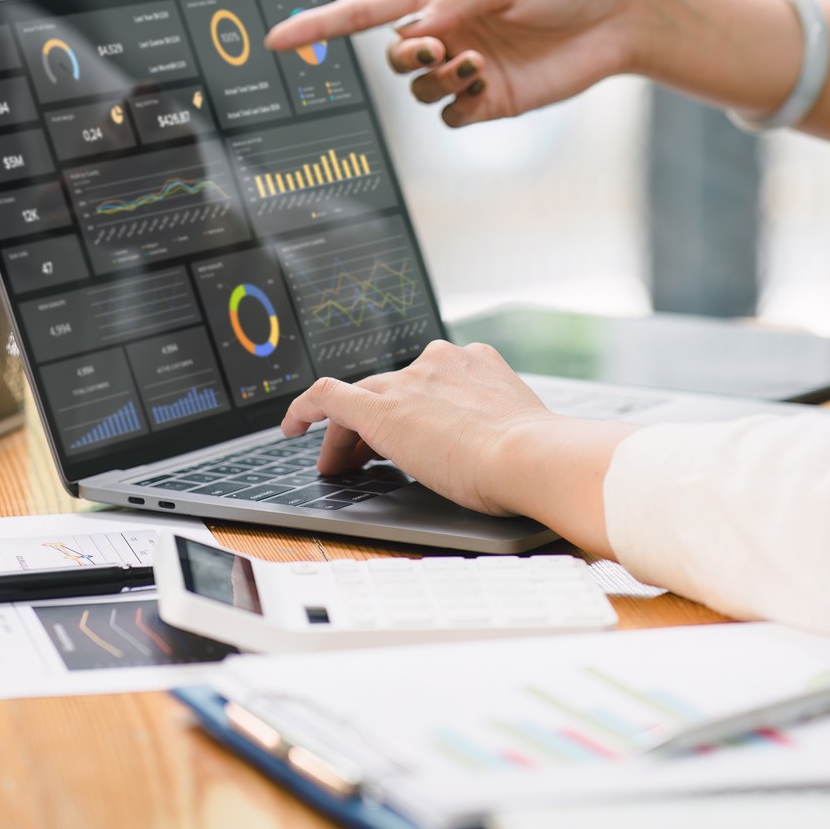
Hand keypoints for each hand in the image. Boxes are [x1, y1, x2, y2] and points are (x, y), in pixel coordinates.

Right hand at [263, 0, 641, 127]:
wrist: (615, 21)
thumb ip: (456, 0)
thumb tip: (416, 28)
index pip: (366, 12)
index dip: (319, 25)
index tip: (277, 38)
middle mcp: (446, 34)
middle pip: (393, 57)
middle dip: (407, 56)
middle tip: (440, 48)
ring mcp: (466, 70)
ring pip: (420, 90)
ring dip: (439, 79)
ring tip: (479, 62)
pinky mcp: (490, 102)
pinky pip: (451, 116)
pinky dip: (460, 104)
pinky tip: (488, 84)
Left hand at [281, 341, 634, 552]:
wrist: (531, 456)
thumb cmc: (538, 458)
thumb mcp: (523, 433)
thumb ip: (504, 432)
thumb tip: (505, 458)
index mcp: (477, 363)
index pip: (428, 381)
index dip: (411, 409)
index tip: (409, 434)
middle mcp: (439, 361)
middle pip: (390, 389)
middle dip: (375, 426)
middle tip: (367, 461)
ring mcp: (408, 381)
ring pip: (360, 399)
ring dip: (348, 434)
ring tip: (342, 467)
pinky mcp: (379, 407)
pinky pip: (325, 397)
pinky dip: (303, 410)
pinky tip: (291, 429)